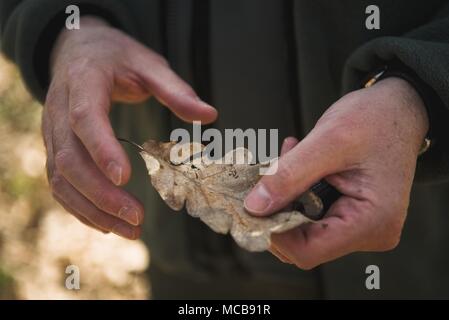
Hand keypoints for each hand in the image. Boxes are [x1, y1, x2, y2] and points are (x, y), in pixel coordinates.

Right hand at [44, 16, 216, 238]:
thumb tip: (210, 114)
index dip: (102, 149)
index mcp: (84, 82)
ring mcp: (53, 132)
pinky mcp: (55, 147)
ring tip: (129, 231)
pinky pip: (59, 183)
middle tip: (137, 219)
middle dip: (101, 194)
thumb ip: (176, 90)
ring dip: (92, 209)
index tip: (125, 178)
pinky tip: (106, 224)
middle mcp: (60, 110)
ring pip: (61, 178)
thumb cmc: (116, 57)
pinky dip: (80, 207)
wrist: (77, 50)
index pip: (86, 119)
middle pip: (69, 158)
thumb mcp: (148, 63)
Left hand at [244, 77, 428, 268]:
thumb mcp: (328, 141)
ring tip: (289, 155)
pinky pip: (312, 214)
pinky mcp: (352, 216)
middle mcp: (370, 233)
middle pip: (303, 241)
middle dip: (277, 209)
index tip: (251, 204)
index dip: (273, 232)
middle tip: (270, 171)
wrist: (398, 109)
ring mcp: (361, 227)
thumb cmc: (375, 119)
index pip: (307, 251)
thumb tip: (254, 207)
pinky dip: (297, 190)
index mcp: (372, 222)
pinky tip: (297, 160)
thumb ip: (289, 176)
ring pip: (303, 227)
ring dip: (286, 195)